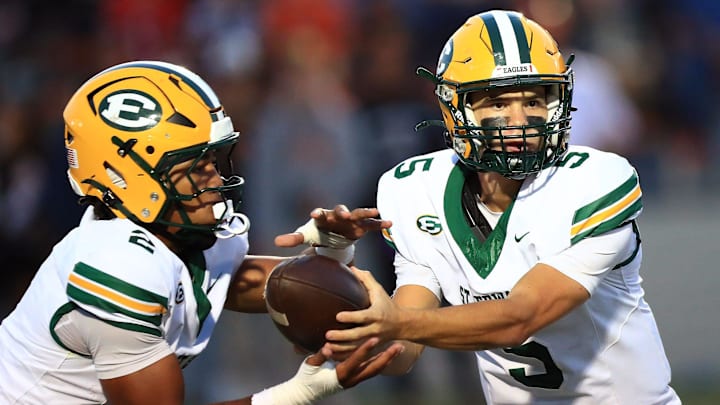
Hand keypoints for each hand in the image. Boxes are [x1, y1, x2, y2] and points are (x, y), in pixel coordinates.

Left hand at [274, 205, 391, 247]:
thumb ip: (292, 238)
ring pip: (359, 213)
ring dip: (365, 212)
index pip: (320, 214)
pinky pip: (371, 224)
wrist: (332, 236)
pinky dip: (380, 223)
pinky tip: (390, 223)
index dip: (318, 213)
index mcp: (323, 217)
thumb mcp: (305, 236)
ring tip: (374, 211)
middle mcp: (338, 215)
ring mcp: (351, 220)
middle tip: (344, 214)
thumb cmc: (318, 233)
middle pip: (341, 210)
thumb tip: (275, 242)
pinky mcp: (361, 226)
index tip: (314, 213)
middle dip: (342, 211)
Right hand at [307, 337, 403, 388]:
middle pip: (373, 368)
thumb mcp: (310, 365)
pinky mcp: (353, 380)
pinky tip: (386, 356)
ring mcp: (353, 381)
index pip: (356, 360)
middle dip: (387, 357)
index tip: (375, 338)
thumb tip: (327, 347)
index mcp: (340, 374)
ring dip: (387, 360)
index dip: (365, 349)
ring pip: (374, 371)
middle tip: (399, 346)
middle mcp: (350, 379)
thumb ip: (320, 356)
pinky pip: (370, 372)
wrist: (305, 393)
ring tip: (398, 349)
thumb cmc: (306, 378)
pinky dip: (380, 363)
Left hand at [325, 268, 401, 347]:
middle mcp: (375, 329)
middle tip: (328, 334)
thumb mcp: (379, 291)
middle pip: (358, 335)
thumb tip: (352, 268)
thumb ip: (366, 279)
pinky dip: (344, 356)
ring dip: (340, 349)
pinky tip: (331, 355)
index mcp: (377, 315)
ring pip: (355, 348)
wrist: (402, 325)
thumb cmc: (387, 305)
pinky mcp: (370, 348)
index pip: (363, 317)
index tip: (338, 316)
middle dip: (342, 336)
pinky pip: (356, 355)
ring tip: (326, 347)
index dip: (351, 317)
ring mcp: (373, 341)